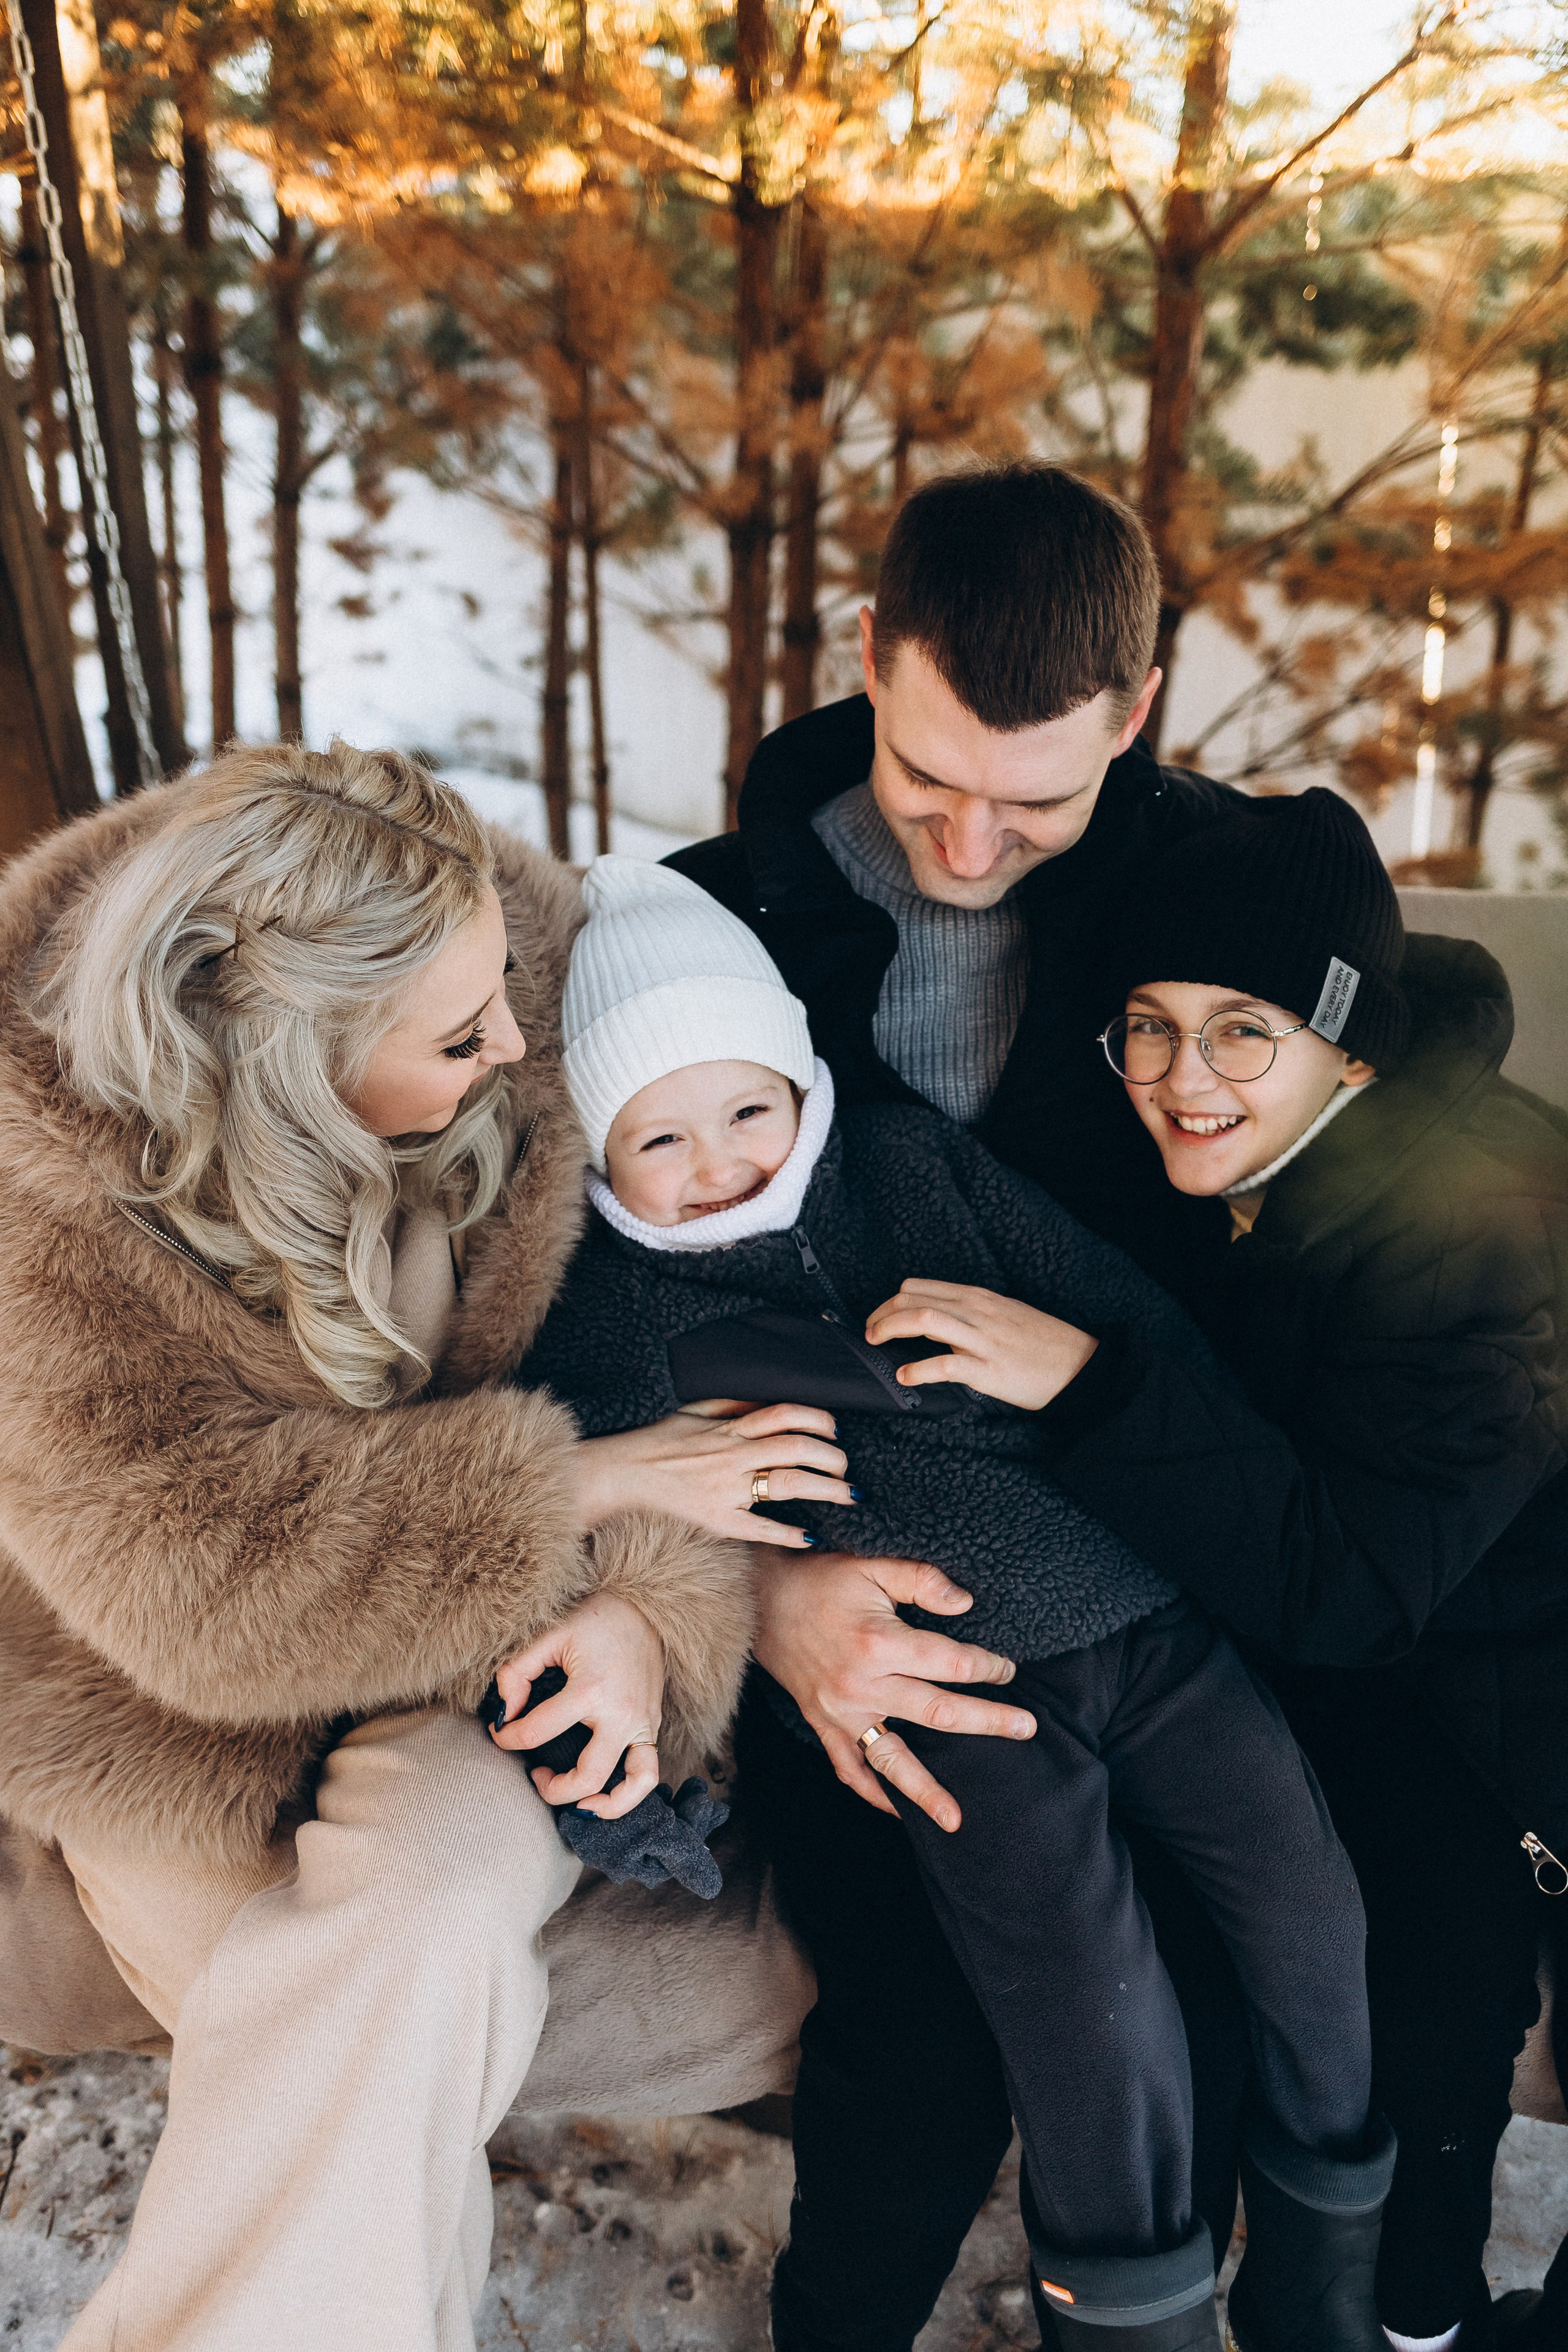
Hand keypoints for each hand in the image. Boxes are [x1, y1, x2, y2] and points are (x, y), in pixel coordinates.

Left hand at [491, 1592, 664, 1818]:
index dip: (506, 1738)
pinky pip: (648, 1772)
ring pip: (632, 1786)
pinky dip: (629, 1792)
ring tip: (579, 1804)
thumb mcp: (549, 1635)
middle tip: (535, 1775)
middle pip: (586, 1776)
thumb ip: (516, 1673)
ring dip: (603, 1805)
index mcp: (589, 1689)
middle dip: (551, 1789)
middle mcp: (620, 1713)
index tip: (499, 1733)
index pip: (535, 1733)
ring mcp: (642, 1723)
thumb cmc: (594, 1618)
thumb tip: (504, 1714)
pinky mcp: (652, 1725)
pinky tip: (604, 1792)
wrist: (646, 1606)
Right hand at [574, 1400, 854, 1547]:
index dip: (818, 1420)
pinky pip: (759, 1527)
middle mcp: (733, 1454)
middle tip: (847, 1468)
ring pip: (787, 1484)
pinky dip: (788, 1533)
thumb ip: (731, 1404)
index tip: (835, 1431)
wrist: (623, 1473)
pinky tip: (811, 1537)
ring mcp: (727, 1488)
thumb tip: (766, 1400)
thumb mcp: (694, 1411)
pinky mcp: (718, 1519)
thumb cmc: (658, 1441)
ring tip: (849, 1496)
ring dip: (825, 1489)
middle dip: (831, 1457)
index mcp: (730, 1427)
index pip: (786, 1415)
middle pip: (797, 1448)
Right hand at [754, 1547, 1034, 1832]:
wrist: (760, 1597)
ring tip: (956, 1820)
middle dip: (987, 1721)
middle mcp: (861, 1685)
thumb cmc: (821, 1577)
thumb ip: (923, 1581)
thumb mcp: (873, 1564)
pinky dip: (872, 1792)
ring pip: (892, 1758)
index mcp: (879, 1642)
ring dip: (926, 1791)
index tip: (1007, 1668)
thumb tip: (967, 1603)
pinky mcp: (822, 1723)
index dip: (986, 1666)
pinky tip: (896, 1810)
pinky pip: (848, 1767)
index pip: (950, 1662)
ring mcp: (840, 1711)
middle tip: (1027, 1729)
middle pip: (938, 1712)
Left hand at [865, 1280, 1098, 1410]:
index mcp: (978, 1297)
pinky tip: (904, 1376)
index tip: (878, 1318)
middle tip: (869, 1334)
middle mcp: (976, 1311)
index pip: (919, 1287)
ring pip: (924, 1320)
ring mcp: (982, 1339)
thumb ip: (973, 1313)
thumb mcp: (1006, 1314)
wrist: (1080, 1366)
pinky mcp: (988, 1369)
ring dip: (890, 1329)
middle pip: (912, 1299)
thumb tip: (942, 1319)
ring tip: (876, 1344)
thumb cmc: (1043, 1343)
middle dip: (881, 1315)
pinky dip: (918, 1369)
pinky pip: (945, 1365)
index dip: (889, 1301)